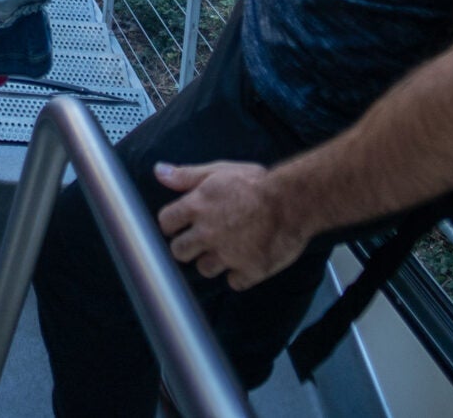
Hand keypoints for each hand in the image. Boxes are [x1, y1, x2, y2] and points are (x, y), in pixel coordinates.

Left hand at [153, 160, 307, 289]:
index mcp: (197, 207)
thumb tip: (158, 172)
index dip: (172, 224)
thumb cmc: (257, 183)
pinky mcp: (249, 271)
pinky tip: (246, 260)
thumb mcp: (219, 171)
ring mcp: (227, 255)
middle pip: (179, 252)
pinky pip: (234, 282)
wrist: (293, 201)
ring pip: (205, 269)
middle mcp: (207, 234)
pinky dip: (239, 274)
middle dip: (187, 247)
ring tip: (227, 248)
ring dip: (213, 261)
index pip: (166, 223)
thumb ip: (187, 175)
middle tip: (201, 239)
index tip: (180, 224)